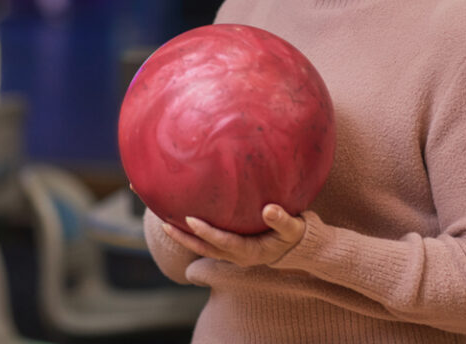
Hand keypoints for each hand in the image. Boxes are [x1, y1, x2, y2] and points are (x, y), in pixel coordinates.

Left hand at [161, 204, 304, 266]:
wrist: (300, 249)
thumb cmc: (296, 235)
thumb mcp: (294, 228)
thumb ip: (282, 220)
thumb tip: (268, 209)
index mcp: (250, 252)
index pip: (223, 241)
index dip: (206, 232)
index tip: (190, 219)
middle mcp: (238, 256)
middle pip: (206, 249)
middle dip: (185, 238)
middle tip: (165, 225)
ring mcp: (234, 254)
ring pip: (205, 248)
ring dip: (186, 239)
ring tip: (166, 225)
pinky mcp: (233, 249)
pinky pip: (210, 244)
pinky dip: (196, 236)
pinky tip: (184, 223)